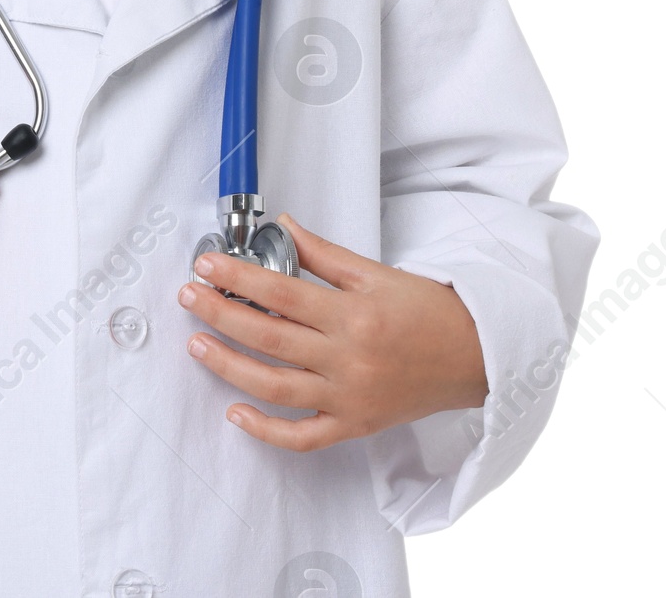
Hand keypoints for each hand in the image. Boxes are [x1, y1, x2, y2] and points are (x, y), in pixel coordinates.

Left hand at [176, 212, 487, 450]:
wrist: (476, 356)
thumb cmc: (429, 312)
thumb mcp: (376, 272)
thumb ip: (324, 254)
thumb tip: (283, 227)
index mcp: (353, 314)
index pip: (281, 293)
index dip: (237, 278)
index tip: (207, 265)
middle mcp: (348, 359)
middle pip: (270, 339)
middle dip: (222, 315)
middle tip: (190, 297)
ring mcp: (349, 397)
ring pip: (277, 389)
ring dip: (231, 368)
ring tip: (198, 346)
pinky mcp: (355, 425)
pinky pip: (304, 437)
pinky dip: (268, 431)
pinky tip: (237, 413)